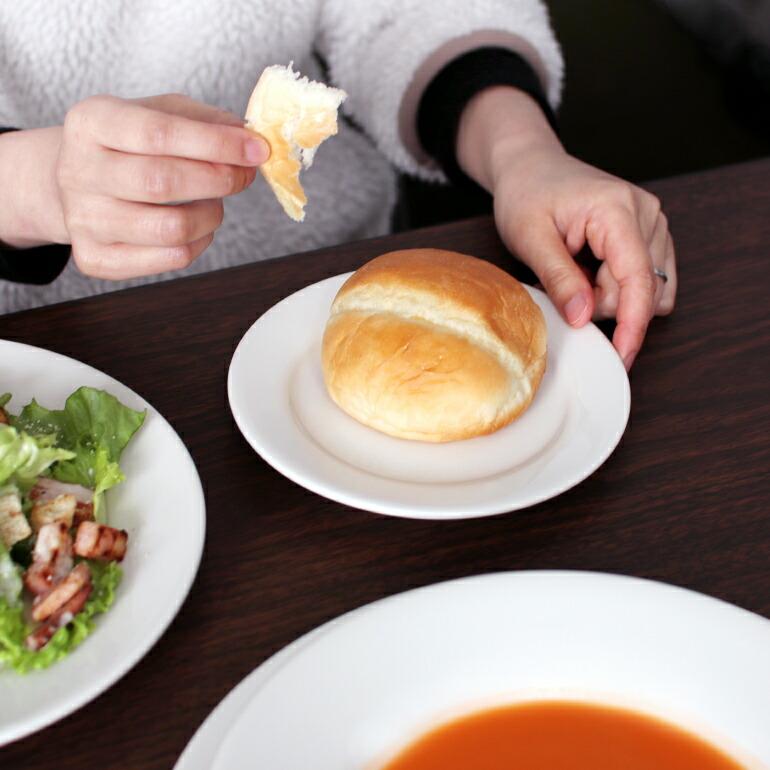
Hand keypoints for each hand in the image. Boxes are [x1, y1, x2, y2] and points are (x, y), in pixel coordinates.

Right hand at [55, 93, 268, 278]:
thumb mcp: (157, 113)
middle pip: (162, 182)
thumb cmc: (126, 145)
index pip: (159, 133)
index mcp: (90, 123)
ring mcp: (84, 220)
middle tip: (244, 176)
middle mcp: (78, 172)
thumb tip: (248, 137)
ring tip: (214, 201)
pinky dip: (199, 243)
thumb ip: (204, 120)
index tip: (256, 150)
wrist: (75, 183)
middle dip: (220, 180)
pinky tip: (198, 227)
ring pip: (171, 228)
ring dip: (211, 215)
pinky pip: (170, 258)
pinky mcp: (96, 258)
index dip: (216, 144)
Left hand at [456, 86, 676, 368]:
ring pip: (649, 287)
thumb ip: (559, 279)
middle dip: (602, 303)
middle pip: (642, 289)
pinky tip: (590, 271)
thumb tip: (583, 318)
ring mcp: (652, 221)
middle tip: (561, 285)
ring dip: (611, 296)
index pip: (638, 279)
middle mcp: (646, 213)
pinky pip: (647, 278)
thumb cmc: (526, 194)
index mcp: (617, 209)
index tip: (621, 356)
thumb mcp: (530, 239)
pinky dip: (617, 286)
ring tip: (575, 274)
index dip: (632, 324)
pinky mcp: (649, 231)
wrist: (530, 167)